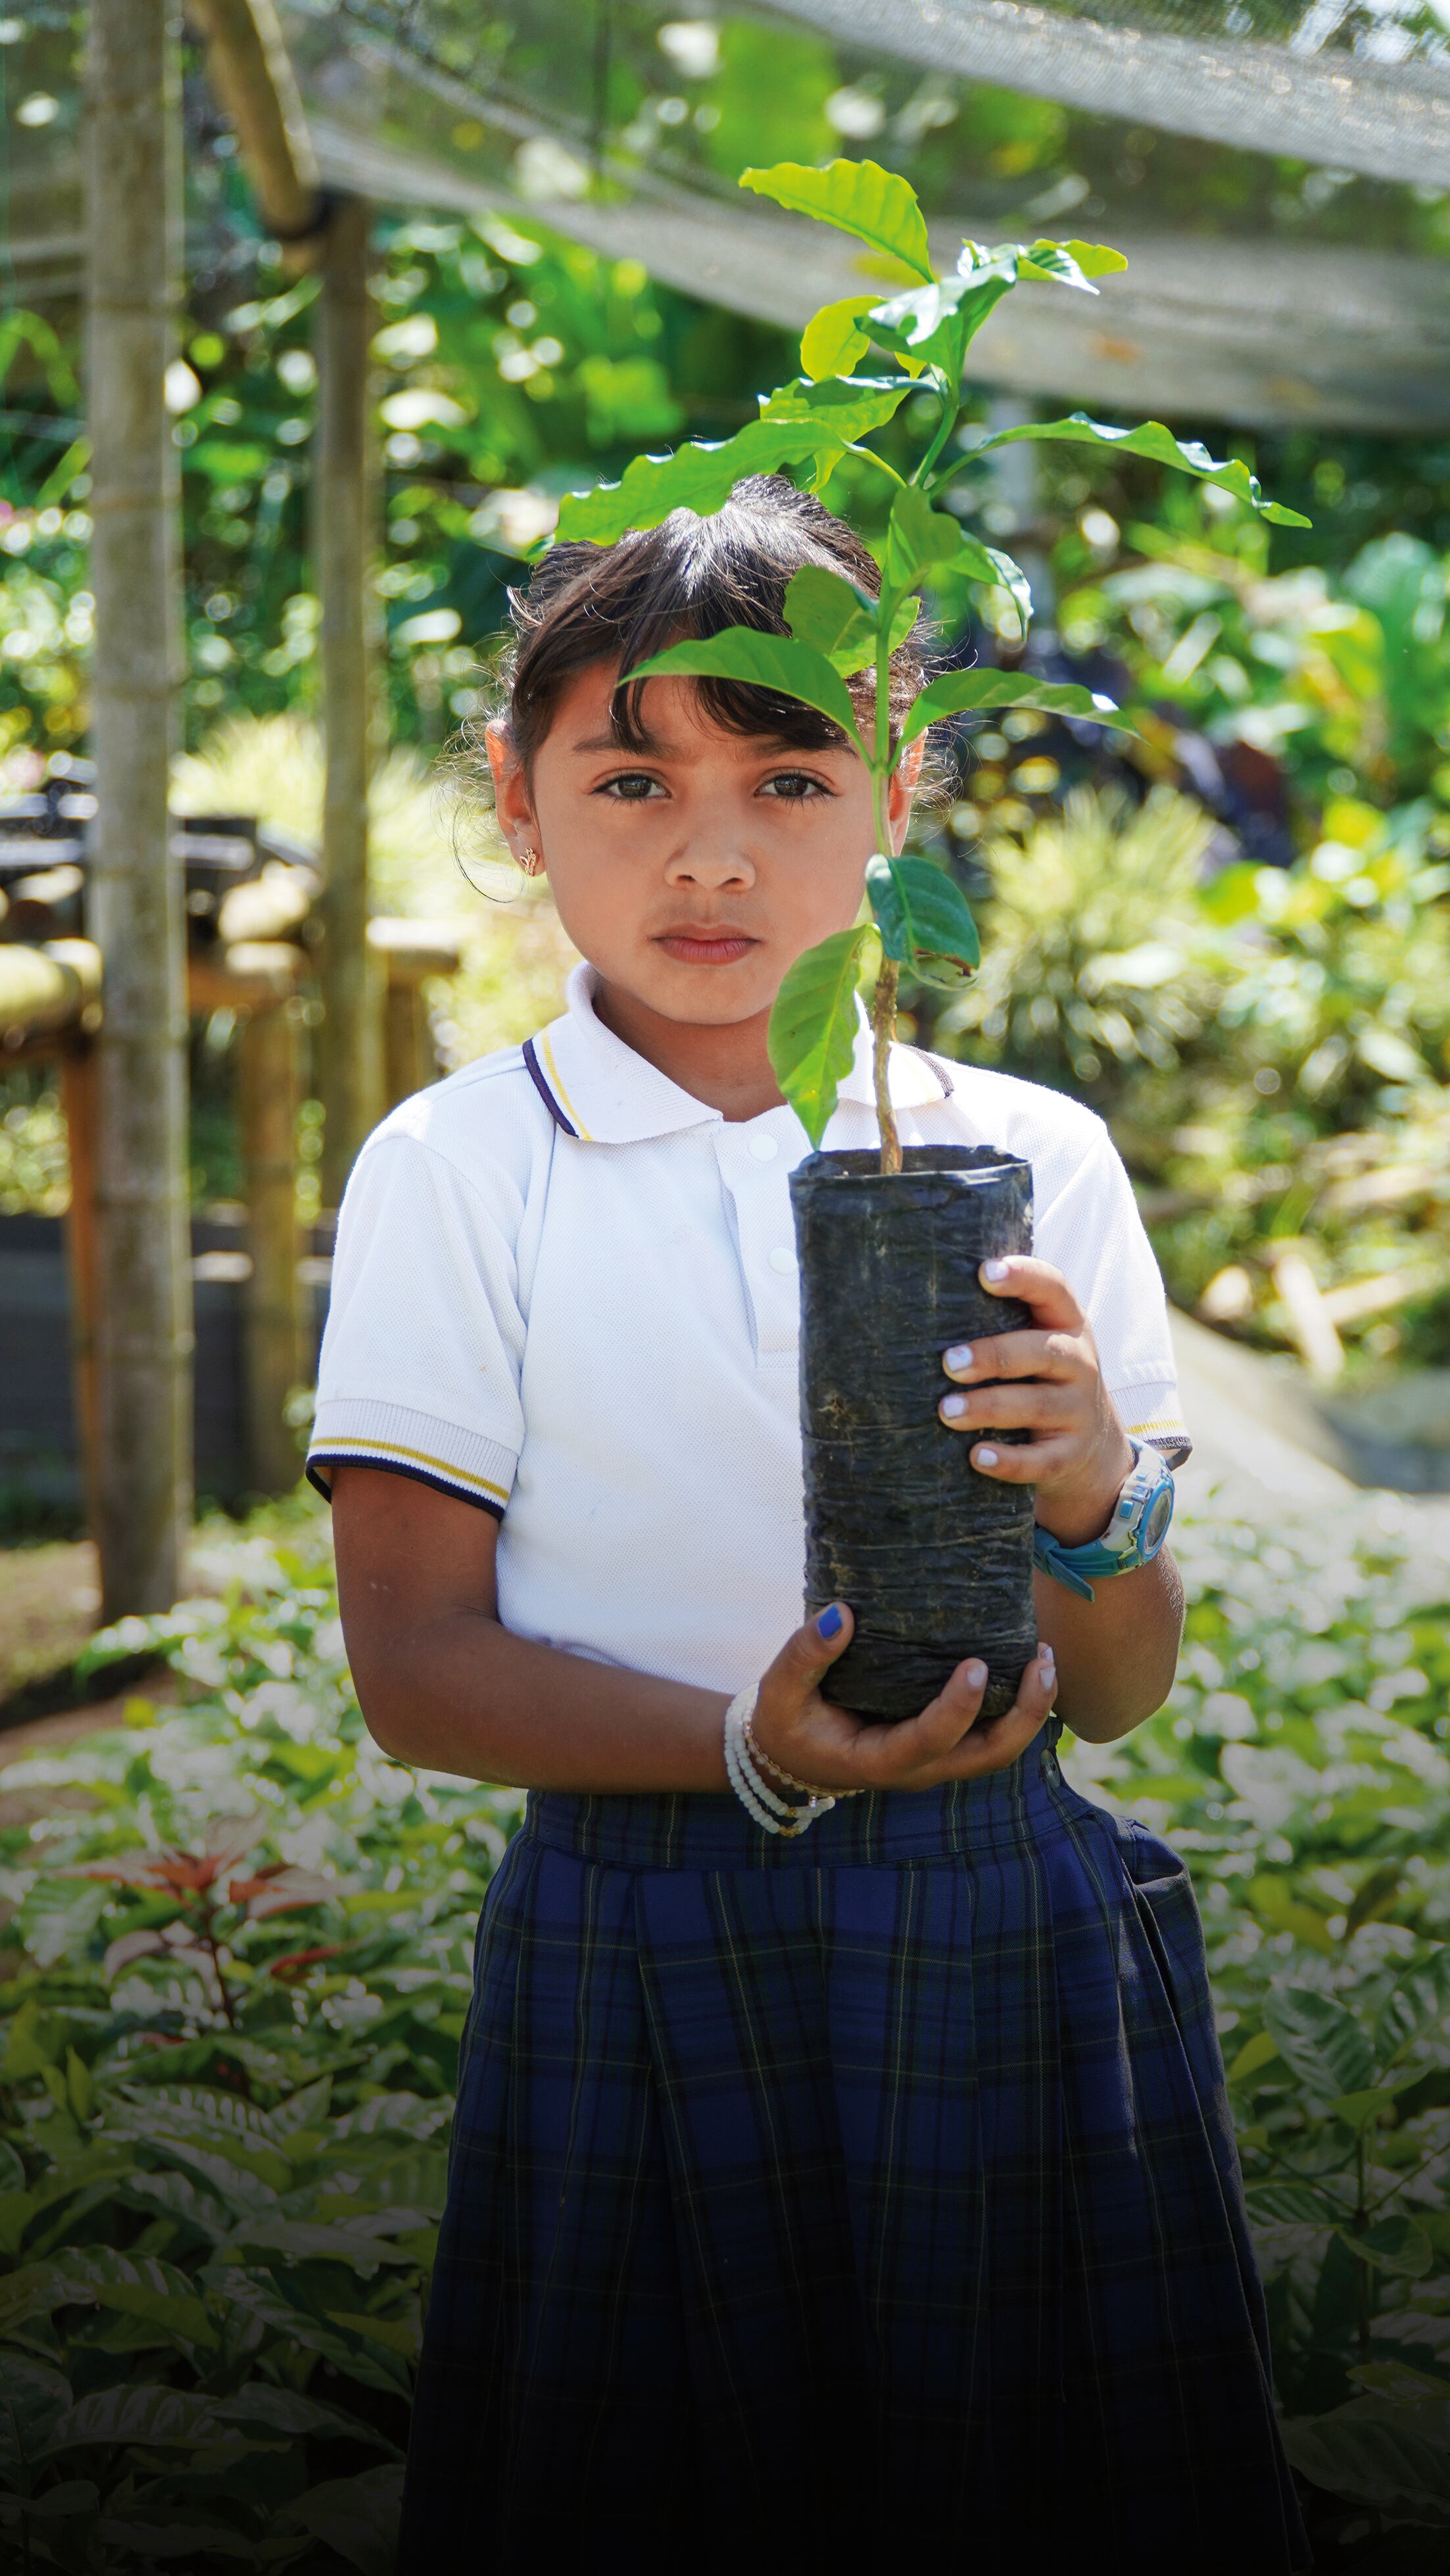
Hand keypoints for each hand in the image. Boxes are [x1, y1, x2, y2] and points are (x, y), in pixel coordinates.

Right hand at [748, 1603, 1056, 1793]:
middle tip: (1042, 1663)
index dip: (959, 1708)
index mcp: (878, 1761)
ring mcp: (935, 1760)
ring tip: (1045, 1658)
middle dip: (1025, 1715)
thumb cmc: (786, 1720)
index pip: (930, 1741)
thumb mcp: (781, 1689)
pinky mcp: (943, 1745)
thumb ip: (807, 1654)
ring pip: (998, 1749)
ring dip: (1031, 1710)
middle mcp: (917, 1768)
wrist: (790, 1756)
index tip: (977, 1665)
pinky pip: (989, 1733)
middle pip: (988, 1757)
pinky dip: (1016, 1704)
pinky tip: (1025, 1662)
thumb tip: (841, 1614)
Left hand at [938, 1255, 1133, 1546]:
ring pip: (1036, 1406)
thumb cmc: (1038, 1377)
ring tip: (946, 1411)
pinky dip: (1010, 1461)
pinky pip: (1041, 1460)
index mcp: (1067, 1324)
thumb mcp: (1036, 1341)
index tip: (985, 1273)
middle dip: (994, 1355)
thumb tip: (912, 1296)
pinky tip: (976, 1456)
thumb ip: (997, 1319)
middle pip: (1042, 1351)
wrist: (1090, 1445)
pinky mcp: (1071, 1455)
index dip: (1024, 1276)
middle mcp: (1079, 1363)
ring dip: (989, 1407)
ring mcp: (1079, 1411)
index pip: (1054, 1289)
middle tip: (948, 1363)